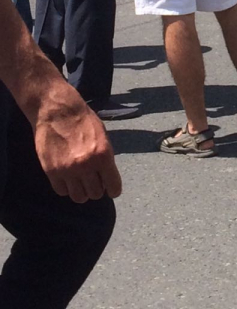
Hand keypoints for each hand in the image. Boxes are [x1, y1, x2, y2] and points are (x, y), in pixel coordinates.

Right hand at [33, 81, 121, 202]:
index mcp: (103, 155)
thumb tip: (107, 176)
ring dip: (81, 191)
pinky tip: (67, 178)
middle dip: (96, 189)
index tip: (111, 189)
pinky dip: (66, 188)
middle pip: (95, 194)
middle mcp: (87, 165)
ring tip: (80, 182)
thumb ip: (105, 158)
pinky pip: (62, 191)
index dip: (113, 189)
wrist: (57, 111)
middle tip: (93, 181)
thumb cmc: (83, 120)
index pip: (113, 187)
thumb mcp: (103, 137)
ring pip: (79, 197)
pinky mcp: (52, 171)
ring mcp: (68, 170)